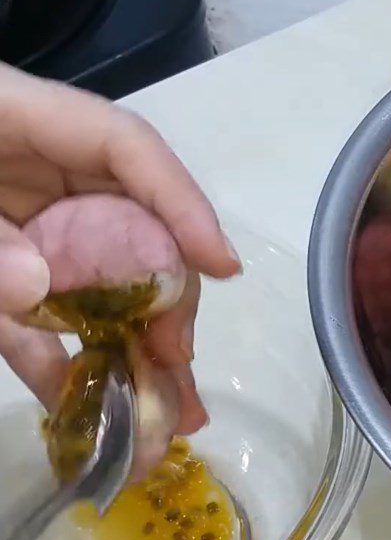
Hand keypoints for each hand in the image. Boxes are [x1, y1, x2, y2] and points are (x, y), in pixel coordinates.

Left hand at [0, 62, 238, 440]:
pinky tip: (92, 418)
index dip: (182, 205)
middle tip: (180, 370)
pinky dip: (62, 369)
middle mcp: (36, 178)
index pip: (124, 149)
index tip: (220, 268)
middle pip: (130, 233)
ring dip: (131, 357)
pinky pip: (39, 325)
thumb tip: (37, 288)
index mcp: (15, 119)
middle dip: (162, 307)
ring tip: (163, 420)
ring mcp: (21, 233)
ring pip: (97, 291)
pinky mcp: (0, 280)